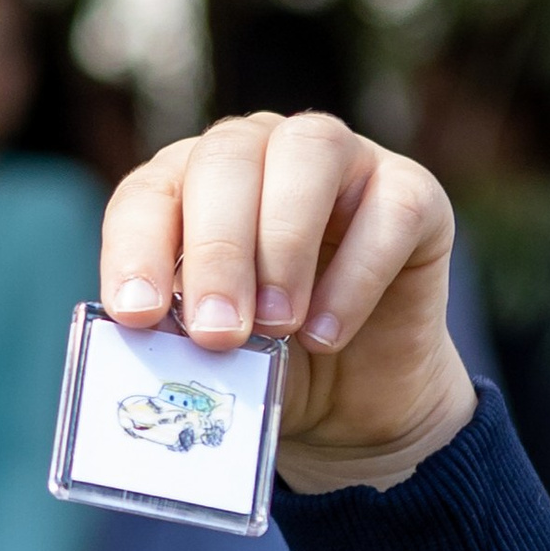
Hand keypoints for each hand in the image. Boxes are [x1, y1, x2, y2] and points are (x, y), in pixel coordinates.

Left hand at [101, 110, 475, 492]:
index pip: (149, 192)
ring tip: (276, 327)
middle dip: (216, 250)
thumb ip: (178, 331)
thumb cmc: (263, 359)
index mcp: (190, 180)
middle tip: (215, 333)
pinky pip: (390, 209)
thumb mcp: (208, 349)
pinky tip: (326, 334)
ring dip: (283, 242)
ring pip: (308, 153)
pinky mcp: (413, 194)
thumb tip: (152, 337)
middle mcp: (262, 151)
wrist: (350, 400)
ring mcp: (343, 160)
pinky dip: (355, 276)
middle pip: (226, 160)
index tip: (137, 314)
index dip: (137, 248)